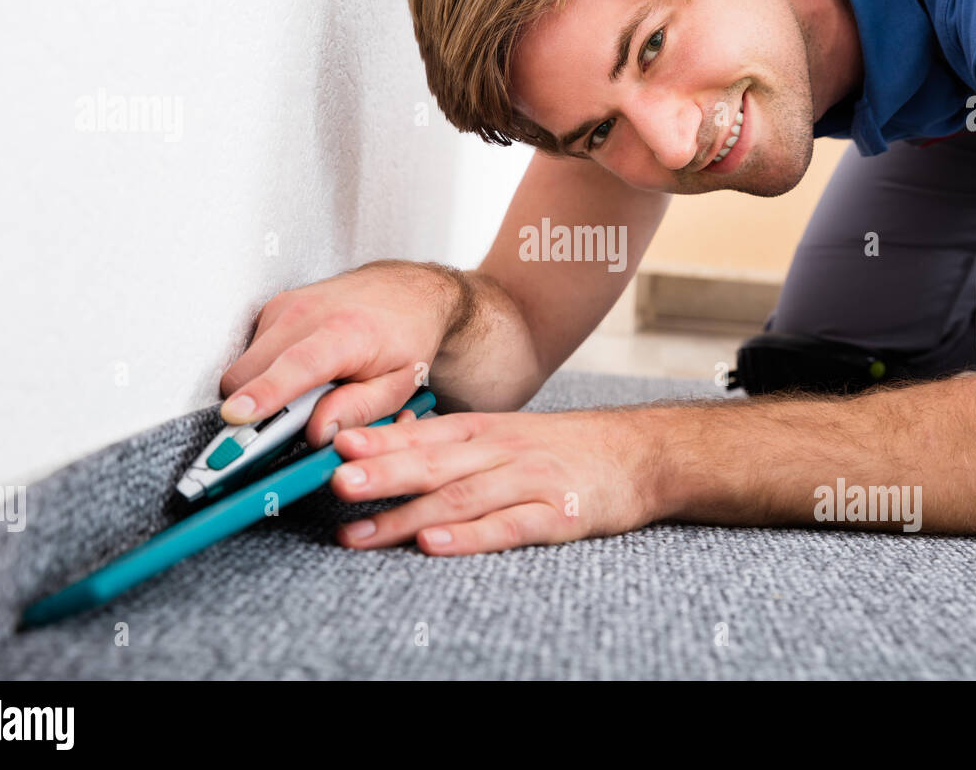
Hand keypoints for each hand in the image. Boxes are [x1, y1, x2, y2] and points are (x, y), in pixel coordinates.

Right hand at [218, 261, 461, 448]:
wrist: (405, 289)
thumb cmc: (406, 334)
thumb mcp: (398, 384)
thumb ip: (358, 411)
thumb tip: (317, 433)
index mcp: (346, 333)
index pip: (296, 366)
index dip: (264, 393)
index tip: (238, 416)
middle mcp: (308, 313)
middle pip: (251, 372)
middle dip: (257, 408)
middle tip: (291, 422)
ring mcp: (286, 307)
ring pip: (245, 366)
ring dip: (264, 389)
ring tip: (308, 390)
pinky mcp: (274, 307)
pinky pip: (252, 352)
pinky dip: (268, 370)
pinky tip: (302, 370)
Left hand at [329, 408, 661, 554]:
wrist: (640, 453)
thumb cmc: (563, 448)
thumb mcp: (506, 433)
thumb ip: (452, 444)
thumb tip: (384, 450)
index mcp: (484, 430)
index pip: (422, 434)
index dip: (379, 440)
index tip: (335, 445)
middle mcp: (502, 451)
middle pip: (432, 463)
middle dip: (381, 472)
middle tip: (337, 482)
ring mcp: (529, 482)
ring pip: (460, 497)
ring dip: (406, 515)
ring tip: (360, 532)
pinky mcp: (557, 514)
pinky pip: (507, 526)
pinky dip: (468, 537)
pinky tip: (433, 544)